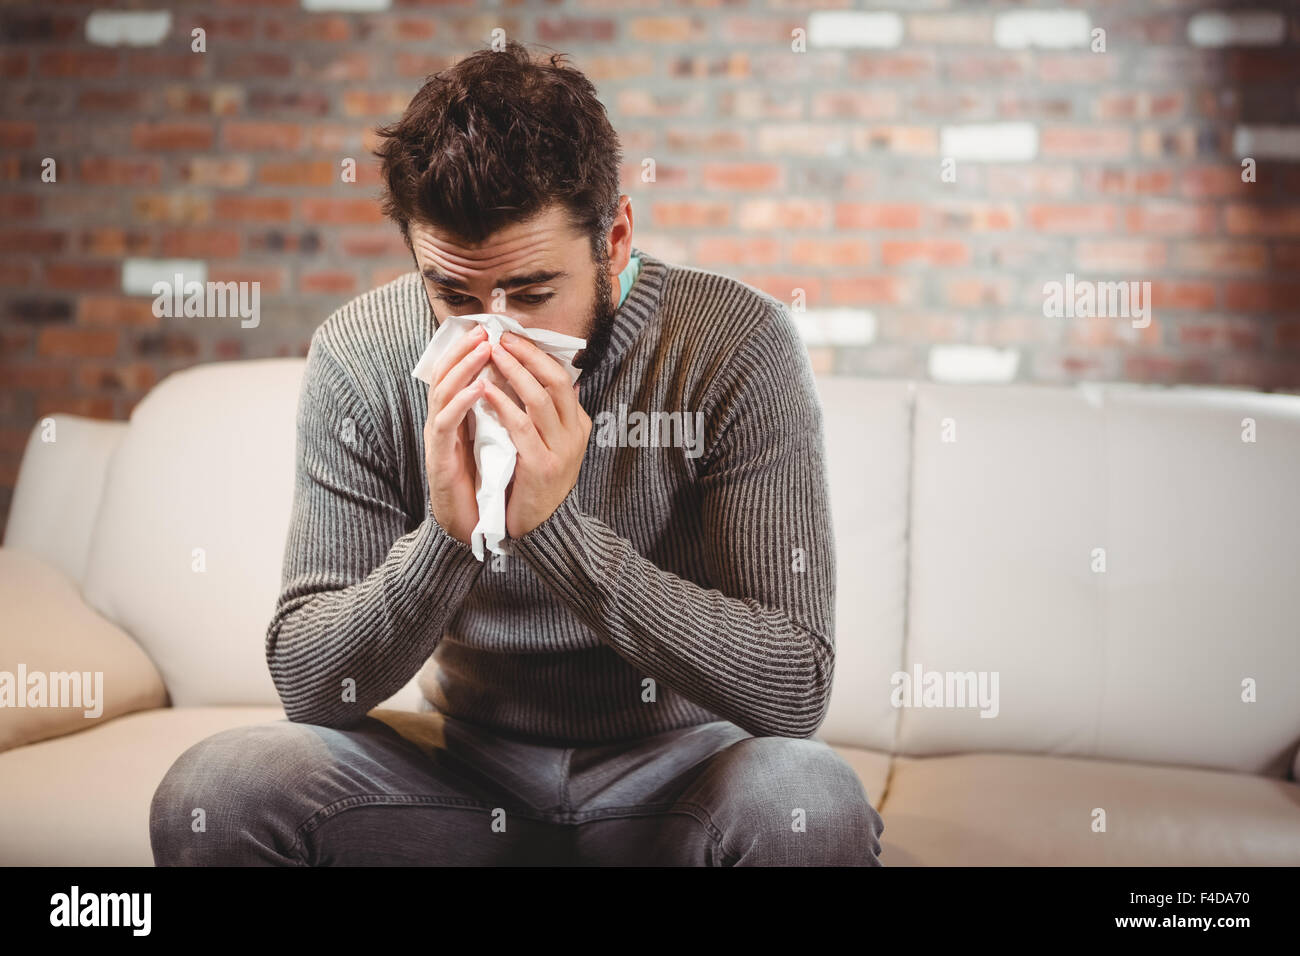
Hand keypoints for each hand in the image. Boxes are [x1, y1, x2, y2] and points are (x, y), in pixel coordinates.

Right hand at [423, 324, 490, 544]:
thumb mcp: (496, 441)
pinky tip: (478, 389)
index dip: (471, 351)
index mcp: (457, 417)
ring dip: (463, 369)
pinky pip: (447, 425)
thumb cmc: (483, 482)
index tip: (492, 330)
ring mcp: (438, 439)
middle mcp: (443, 423)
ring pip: (443, 394)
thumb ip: (502, 415)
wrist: (467, 526)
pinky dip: (461, 404)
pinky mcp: (439, 458)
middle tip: (485, 331)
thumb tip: (528, 389)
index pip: (459, 375)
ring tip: (483, 350)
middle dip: (465, 350)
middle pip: (446, 376)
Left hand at [480, 330, 590, 537]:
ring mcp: (561, 450)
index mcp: (579, 424)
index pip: (562, 377)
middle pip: (555, 381)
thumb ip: (554, 414)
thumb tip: (560, 379)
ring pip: (539, 399)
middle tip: (502, 337)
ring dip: (514, 372)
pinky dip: (502, 405)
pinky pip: (521, 427)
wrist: (541, 527)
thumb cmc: (538, 480)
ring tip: (492, 354)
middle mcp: (575, 434)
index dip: (538, 353)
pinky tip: (484, 391)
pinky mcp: (542, 466)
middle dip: (527, 355)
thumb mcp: (554, 443)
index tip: (514, 336)